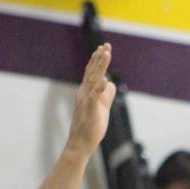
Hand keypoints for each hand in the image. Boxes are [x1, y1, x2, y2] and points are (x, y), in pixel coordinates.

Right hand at [65, 43, 115, 157]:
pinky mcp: (90, 110)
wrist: (80, 143)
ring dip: (100, 66)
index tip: (103, 48)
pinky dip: (99, 88)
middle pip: (92, 72)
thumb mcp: (101, 108)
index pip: (92, 72)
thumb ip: (105, 95)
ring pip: (93, 80)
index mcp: (87, 92)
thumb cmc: (91, 127)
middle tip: (106, 45)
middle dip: (99, 58)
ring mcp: (86, 101)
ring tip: (105, 53)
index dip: (97, 60)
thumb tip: (109, 83)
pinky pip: (94, 97)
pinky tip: (104, 79)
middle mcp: (85, 93)